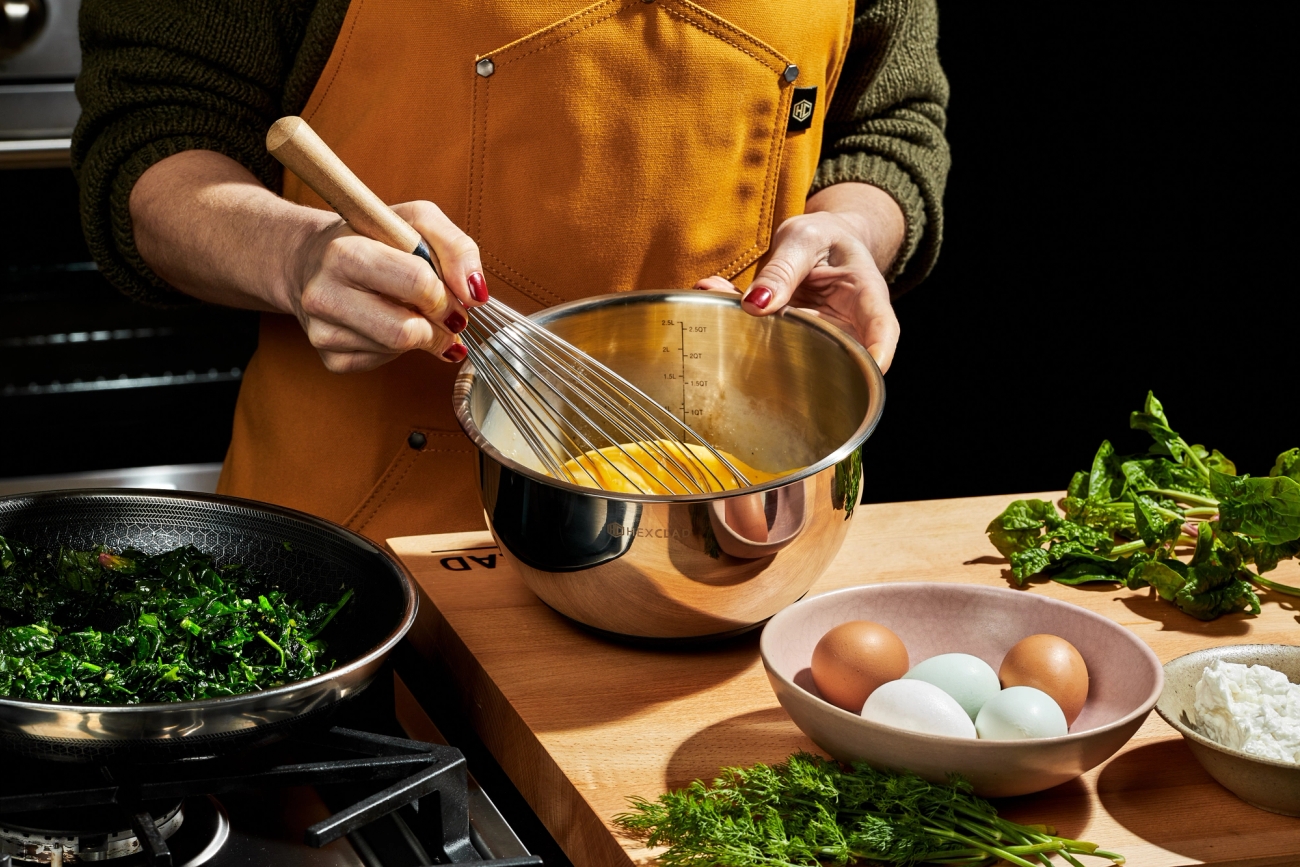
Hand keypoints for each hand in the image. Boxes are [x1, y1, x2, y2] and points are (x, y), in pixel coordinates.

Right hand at [291, 201, 488, 372]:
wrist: (313, 258)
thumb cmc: (371, 237)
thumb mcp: (416, 221)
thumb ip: (456, 247)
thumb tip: (475, 293)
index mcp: (344, 253)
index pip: (417, 284)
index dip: (446, 294)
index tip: (454, 295)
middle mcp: (324, 293)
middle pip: (405, 331)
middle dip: (438, 325)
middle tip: (445, 314)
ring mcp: (322, 331)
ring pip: (398, 350)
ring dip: (421, 335)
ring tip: (411, 310)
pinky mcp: (330, 358)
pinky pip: (383, 362)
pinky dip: (398, 348)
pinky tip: (387, 323)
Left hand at [694, 184, 902, 372]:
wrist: (819, 241)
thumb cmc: (823, 236)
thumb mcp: (805, 237)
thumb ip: (783, 269)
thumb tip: (756, 305)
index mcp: (866, 295)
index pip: (882, 328)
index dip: (879, 354)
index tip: (870, 372)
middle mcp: (846, 324)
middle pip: (834, 351)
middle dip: (790, 346)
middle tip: (752, 319)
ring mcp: (817, 336)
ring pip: (792, 348)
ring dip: (750, 329)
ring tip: (717, 295)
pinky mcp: (790, 338)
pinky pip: (763, 335)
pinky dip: (734, 317)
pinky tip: (712, 291)